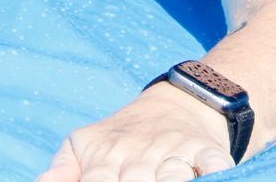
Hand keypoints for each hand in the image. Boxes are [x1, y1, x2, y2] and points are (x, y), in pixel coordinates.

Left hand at [37, 83, 235, 180]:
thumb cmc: (123, 136)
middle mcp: (140, 153)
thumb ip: (62, 170)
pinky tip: (211, 175)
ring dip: (171, 181)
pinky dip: (213, 170)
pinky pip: (213, 163)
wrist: (180, 101)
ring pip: (172, 176)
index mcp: (107, 155)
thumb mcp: (85, 144)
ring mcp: (174, 150)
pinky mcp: (206, 149)